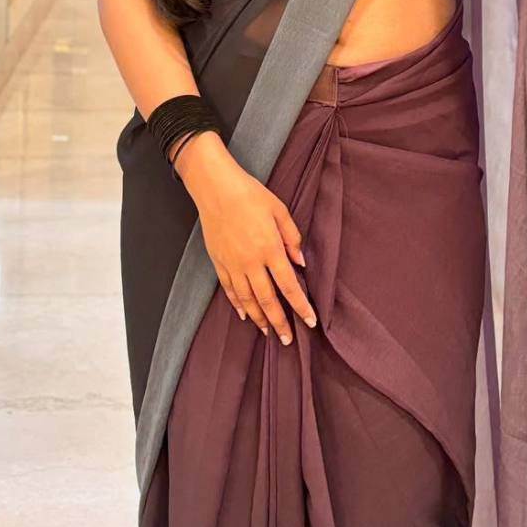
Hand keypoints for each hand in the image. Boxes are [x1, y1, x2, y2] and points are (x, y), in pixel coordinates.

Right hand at [195, 158, 317, 343]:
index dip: (300, 307)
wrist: (215, 187)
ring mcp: (232, 264)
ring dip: (259, 318)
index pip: (289, 286)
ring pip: (247, 300)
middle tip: (287, 339)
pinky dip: (237, 304)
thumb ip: (292, 238)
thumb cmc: (250, 194)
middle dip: (280, 322)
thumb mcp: (279, 210)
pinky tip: (244, 314)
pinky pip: (229, 290)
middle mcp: (251, 262)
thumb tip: (300, 263)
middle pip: (268, 300)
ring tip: (268, 332)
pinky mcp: (218, 262)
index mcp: (269, 249)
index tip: (310, 321)